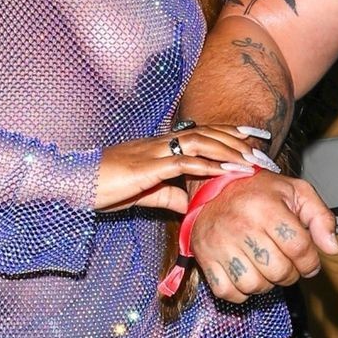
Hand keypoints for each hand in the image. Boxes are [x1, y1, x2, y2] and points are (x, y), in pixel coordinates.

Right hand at [95, 125, 271, 214]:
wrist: (75, 183)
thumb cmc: (103, 187)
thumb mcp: (142, 193)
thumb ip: (167, 196)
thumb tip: (188, 205)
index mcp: (158, 146)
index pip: (199, 133)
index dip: (226, 132)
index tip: (251, 137)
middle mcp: (160, 143)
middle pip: (206, 132)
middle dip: (236, 138)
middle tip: (261, 147)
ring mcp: (154, 152)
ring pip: (199, 142)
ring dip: (228, 149)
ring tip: (250, 158)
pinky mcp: (148, 167)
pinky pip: (183, 162)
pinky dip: (207, 165)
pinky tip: (226, 170)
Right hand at [189, 172, 337, 301]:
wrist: (213, 186)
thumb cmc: (257, 191)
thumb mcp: (295, 192)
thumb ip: (320, 217)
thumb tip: (331, 248)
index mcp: (265, 207)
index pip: (299, 248)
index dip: (311, 262)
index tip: (309, 263)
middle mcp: (241, 226)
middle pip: (278, 270)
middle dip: (290, 274)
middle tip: (287, 264)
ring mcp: (220, 244)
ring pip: (254, 285)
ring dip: (266, 284)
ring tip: (266, 269)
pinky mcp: (205, 258)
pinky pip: (227, 292)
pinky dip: (240, 292)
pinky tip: (247, 275)